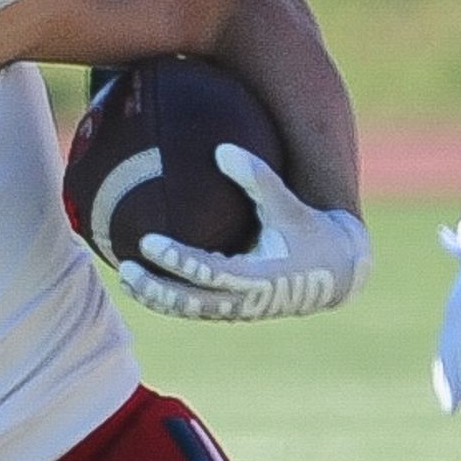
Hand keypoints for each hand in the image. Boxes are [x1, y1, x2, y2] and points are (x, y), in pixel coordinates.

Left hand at [120, 143, 371, 323]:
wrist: (335, 274)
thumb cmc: (310, 233)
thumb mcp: (289, 205)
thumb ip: (258, 178)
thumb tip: (222, 149)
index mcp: (258, 277)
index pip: (208, 271)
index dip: (176, 260)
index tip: (147, 243)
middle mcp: (244, 299)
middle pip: (190, 302)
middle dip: (155, 288)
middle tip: (125, 269)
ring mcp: (237, 309)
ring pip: (187, 311)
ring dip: (155, 298)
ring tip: (125, 279)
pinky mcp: (232, 311)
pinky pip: (194, 308)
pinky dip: (168, 300)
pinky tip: (142, 283)